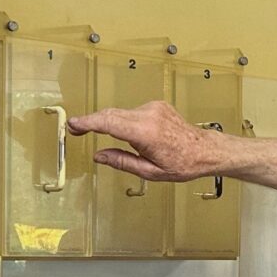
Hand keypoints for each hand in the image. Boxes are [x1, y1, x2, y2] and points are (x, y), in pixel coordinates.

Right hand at [67, 101, 219, 181]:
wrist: (204, 150)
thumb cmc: (182, 163)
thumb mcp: (150, 172)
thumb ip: (122, 162)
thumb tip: (99, 156)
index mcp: (146, 133)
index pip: (109, 123)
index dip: (87, 122)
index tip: (73, 125)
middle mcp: (148, 115)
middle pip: (110, 114)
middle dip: (92, 121)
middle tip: (76, 130)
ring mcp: (153, 107)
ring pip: (121, 113)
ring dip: (113, 124)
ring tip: (126, 144)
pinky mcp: (156, 105)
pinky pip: (133, 112)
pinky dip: (128, 122)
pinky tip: (140, 136)